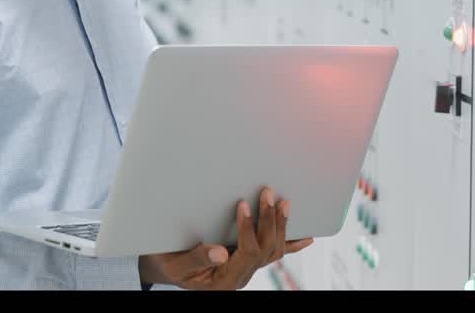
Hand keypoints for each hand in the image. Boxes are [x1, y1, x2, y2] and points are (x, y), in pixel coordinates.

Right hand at [138, 186, 314, 289]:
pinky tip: (307, 237)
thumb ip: (198, 258)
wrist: (167, 269)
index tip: (242, 204)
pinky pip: (274, 254)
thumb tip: (221, 252)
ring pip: (273, 251)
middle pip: (266, 250)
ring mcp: (246, 269)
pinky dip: (292, 244)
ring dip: (281, 226)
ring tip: (283, 201)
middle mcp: (240, 276)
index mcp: (225, 280)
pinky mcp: (248, 261)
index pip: (247, 254)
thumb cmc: (170, 264)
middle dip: (269, 220)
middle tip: (267, 193)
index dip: (248, 229)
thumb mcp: (177, 264)